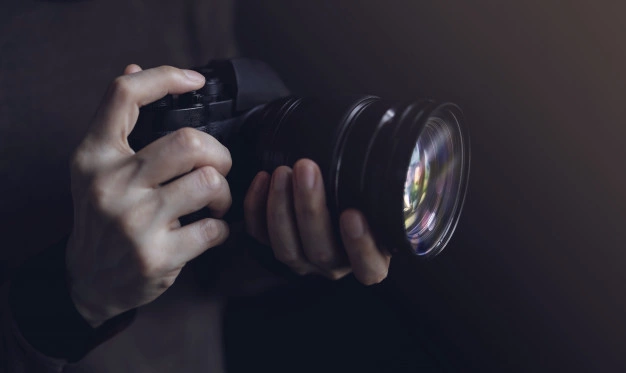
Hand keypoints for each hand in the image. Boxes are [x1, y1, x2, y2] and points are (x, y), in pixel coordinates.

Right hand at [66, 64, 231, 327]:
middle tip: (217, 169)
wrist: (90, 281)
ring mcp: (134, 222)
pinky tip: (209, 231)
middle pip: (189, 142)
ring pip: (209, 183)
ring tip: (214, 203)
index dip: (165, 77)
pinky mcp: (157, 256)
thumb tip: (135, 66)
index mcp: (94, 156)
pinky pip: (215, 229)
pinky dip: (222, 230)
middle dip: (219, 154)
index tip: (195, 80)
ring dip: (223, 193)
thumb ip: (117, 122)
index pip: (124, 95)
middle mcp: (111, 184)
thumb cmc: (102, 218)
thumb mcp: (95, 168)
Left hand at [243, 159, 390, 284]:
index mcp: (369, 260)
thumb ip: (393, 191)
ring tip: (282, 172)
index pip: (369, 267)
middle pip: (320, 250)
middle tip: (307, 169)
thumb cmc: (365, 196)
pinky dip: (256, 208)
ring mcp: (303, 259)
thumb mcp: (385, 197)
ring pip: (286, 247)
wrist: (334, 193)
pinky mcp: (275, 245)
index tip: (353, 214)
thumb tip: (412, 167)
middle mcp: (334, 265)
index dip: (360, 246)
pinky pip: (259, 236)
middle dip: (310, 208)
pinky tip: (262, 179)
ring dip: (281, 207)